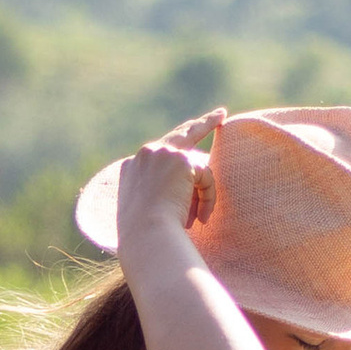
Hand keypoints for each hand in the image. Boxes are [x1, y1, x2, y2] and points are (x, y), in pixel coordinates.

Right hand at [112, 107, 225, 256]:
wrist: (145, 235)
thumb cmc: (145, 234)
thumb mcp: (147, 212)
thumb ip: (161, 195)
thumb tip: (187, 193)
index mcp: (131, 167)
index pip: (160, 150)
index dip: (177, 145)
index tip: (188, 133)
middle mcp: (146, 153)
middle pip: (181, 133)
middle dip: (203, 123)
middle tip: (220, 114)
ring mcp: (163, 152)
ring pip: (197, 166)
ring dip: (203, 193)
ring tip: (200, 218)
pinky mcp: (181, 159)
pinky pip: (206, 176)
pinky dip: (207, 198)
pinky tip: (202, 217)